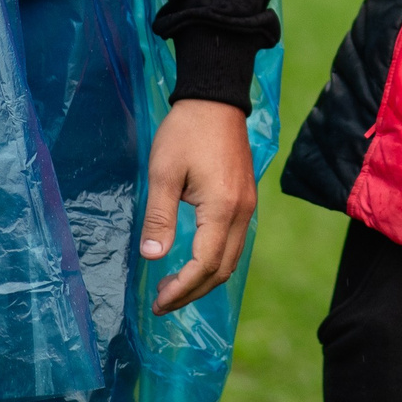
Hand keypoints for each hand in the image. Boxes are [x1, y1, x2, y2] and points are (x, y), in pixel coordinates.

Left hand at [141, 98, 257, 313]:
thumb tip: (152, 257)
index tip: (157, 301)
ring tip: (173, 286)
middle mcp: (242, 212)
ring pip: (231, 258)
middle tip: (161, 301)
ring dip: (203, 279)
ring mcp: (248, 206)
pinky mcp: (245, 199)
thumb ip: (159, 217)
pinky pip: (234, 242)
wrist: (215, 99)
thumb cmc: (185, 132)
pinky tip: (192, 261)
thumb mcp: (163, 173)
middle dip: (192, 292)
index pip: (204, 264)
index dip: (181, 289)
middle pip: (222, 269)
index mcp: (222, 208)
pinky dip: (213, 261)